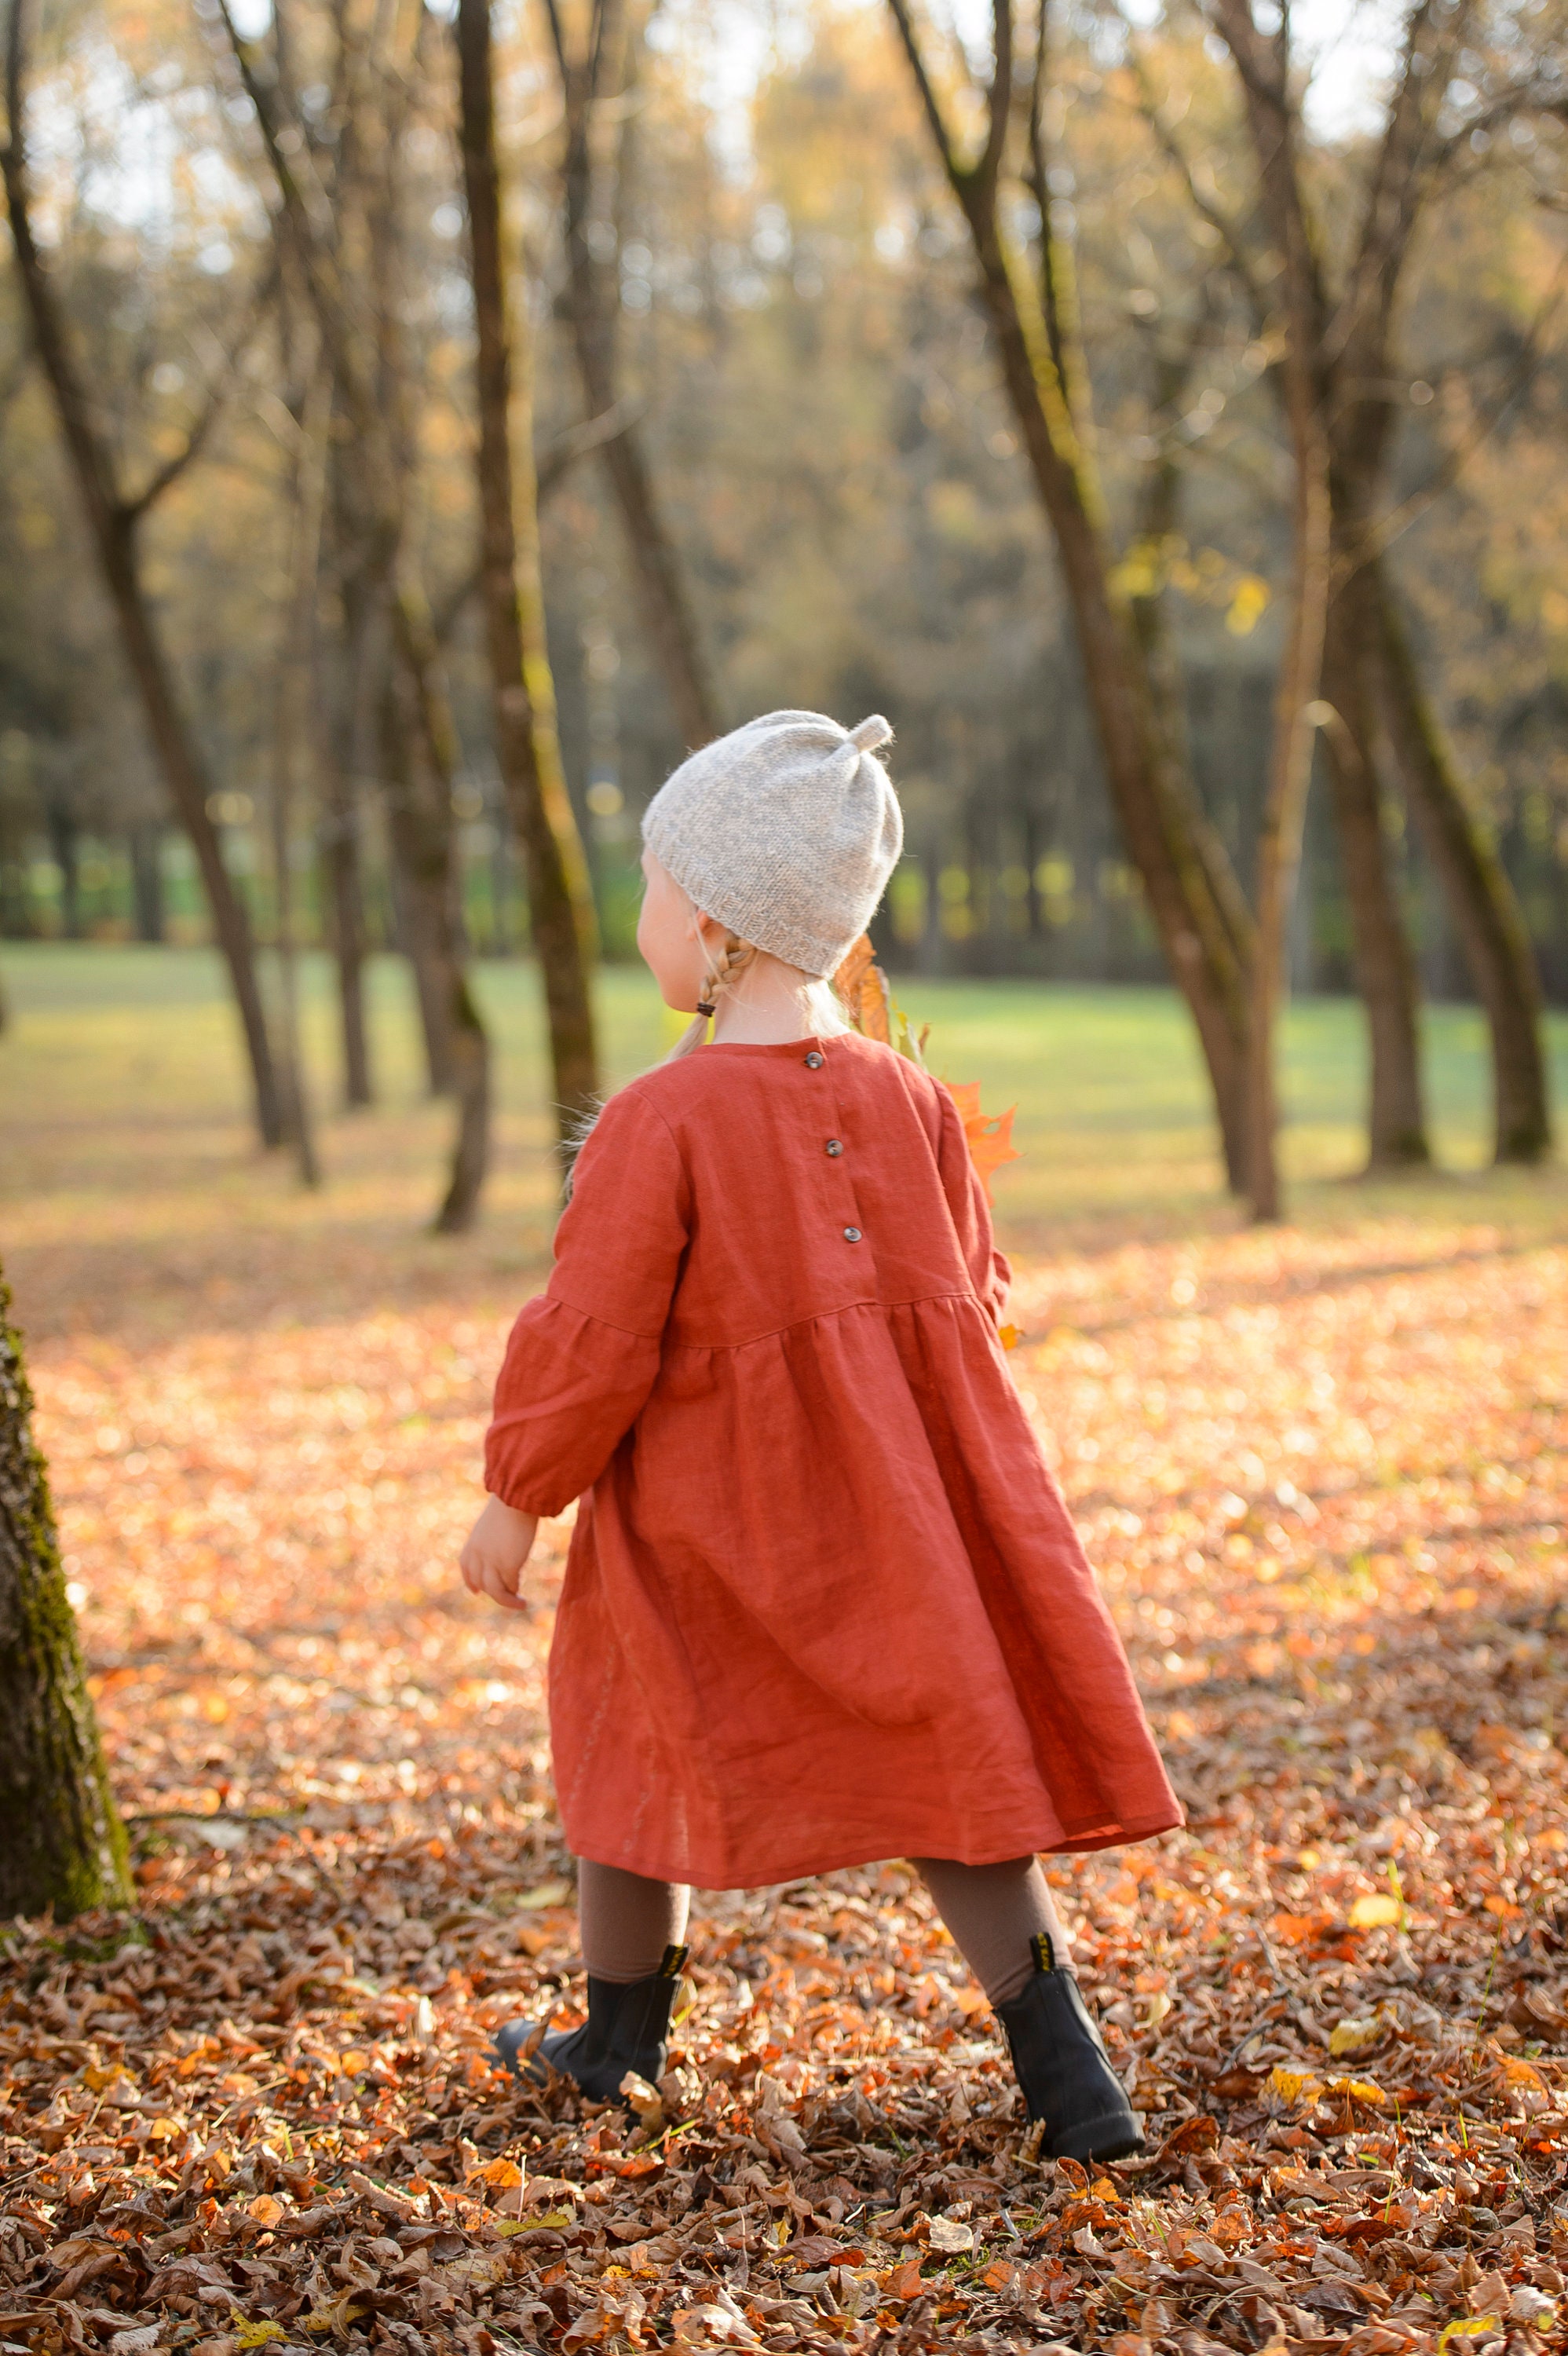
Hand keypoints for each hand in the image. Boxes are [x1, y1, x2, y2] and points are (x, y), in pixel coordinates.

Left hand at [460, 1496, 537, 1613]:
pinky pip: (511, 1585)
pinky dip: (515, 1590)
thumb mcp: (493, 1526)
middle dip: (494, 1593)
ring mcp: (492, 1562)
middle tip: (509, 1596)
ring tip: (520, 1604)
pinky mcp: (508, 1565)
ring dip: (507, 1601)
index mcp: (472, 1544)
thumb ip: (492, 1540)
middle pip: (482, 1584)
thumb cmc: (510, 1507)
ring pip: (495, 1592)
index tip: (477, 1591)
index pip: (467, 1569)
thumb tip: (503, 1549)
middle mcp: (478, 1556)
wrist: (516, 1502)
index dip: (472, 1582)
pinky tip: (522, 1592)